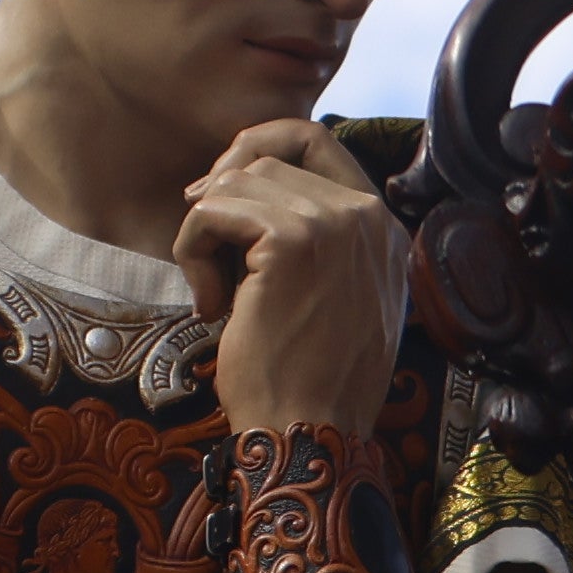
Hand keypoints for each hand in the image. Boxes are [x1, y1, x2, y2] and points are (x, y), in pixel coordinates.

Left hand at [174, 119, 409, 433]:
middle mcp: (368, 217)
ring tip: (214, 291)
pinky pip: (211, 210)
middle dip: (222, 190)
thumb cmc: (307, 377)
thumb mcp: (327, 296)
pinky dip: (191, 249)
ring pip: (238, 180)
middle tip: (202, 242)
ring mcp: (335, 225)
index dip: (258, 150)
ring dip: (204, 230)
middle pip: (272, 155)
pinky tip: (210, 304)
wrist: (311, 430)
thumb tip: (237, 189)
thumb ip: (312, 242)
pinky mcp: (293, 242)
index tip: (221, 194)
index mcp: (381, 227)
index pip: (318, 141)